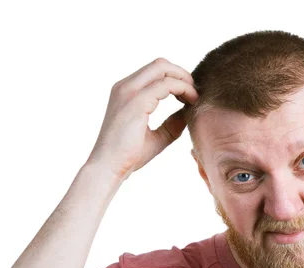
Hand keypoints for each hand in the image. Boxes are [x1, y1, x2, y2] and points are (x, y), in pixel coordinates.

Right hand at [86, 57, 198, 177]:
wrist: (108, 167)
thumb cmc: (128, 156)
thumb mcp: (156, 137)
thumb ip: (171, 124)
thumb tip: (188, 114)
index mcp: (126, 92)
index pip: (154, 72)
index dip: (176, 79)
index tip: (189, 95)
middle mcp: (125, 87)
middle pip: (160, 64)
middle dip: (182, 74)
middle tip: (195, 92)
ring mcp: (129, 92)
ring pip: (163, 68)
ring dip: (184, 80)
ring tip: (195, 97)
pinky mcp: (136, 101)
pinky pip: (166, 84)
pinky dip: (182, 89)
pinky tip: (191, 101)